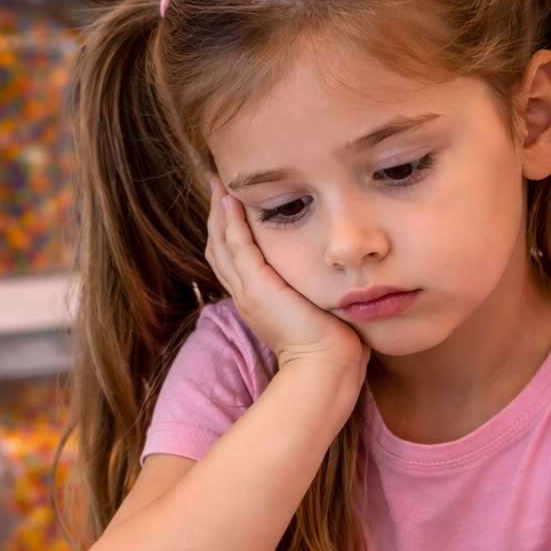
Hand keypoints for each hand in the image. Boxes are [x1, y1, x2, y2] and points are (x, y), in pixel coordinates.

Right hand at [206, 178, 368, 382]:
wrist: (327, 366)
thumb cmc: (330, 346)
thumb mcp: (316, 310)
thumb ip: (313, 290)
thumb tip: (334, 275)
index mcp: (257, 302)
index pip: (234, 261)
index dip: (229, 232)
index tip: (231, 206)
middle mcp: (245, 296)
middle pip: (219, 249)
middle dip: (216, 217)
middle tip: (216, 186)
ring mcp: (248, 291)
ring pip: (222, 244)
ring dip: (219, 212)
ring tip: (218, 184)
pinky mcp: (258, 286)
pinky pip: (237, 245)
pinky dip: (232, 221)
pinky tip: (231, 199)